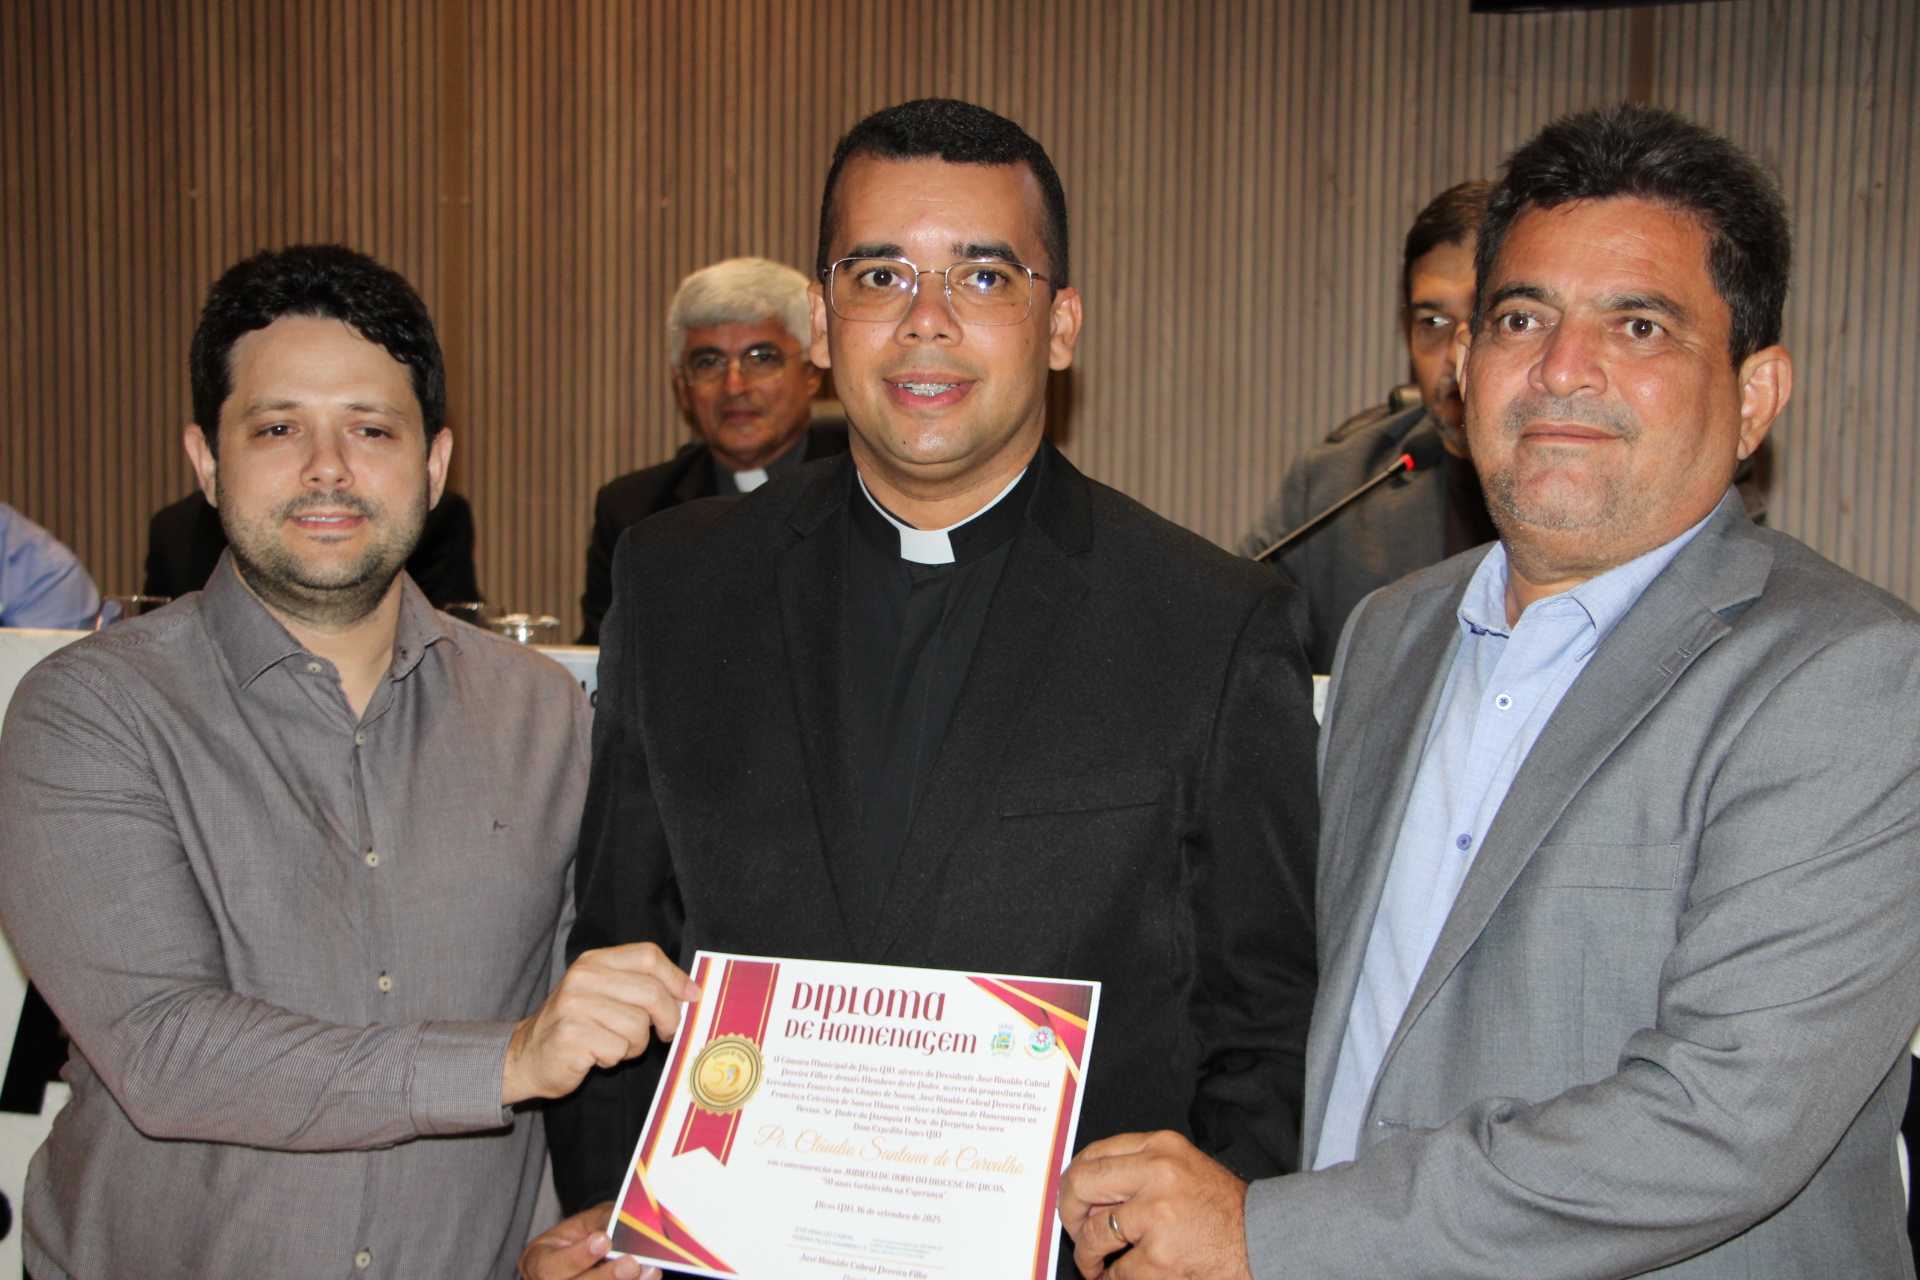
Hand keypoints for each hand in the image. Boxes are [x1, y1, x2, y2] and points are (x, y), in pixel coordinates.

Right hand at [502, 942, 700, 1104]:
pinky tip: (596, 1055)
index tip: (693, 996)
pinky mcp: (571, 1037)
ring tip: (614, 1045)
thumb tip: (691, 992)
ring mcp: (575, 1007)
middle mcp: (583, 978)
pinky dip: (614, 1059)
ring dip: (635, 1045)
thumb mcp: (603, 994)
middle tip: (666, 1033)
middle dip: (668, 1018)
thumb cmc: (576, 1026)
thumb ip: (640, 986)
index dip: (676, 977)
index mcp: (594, 961)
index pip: (647, 956)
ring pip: (638, 1026)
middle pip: (651, 992)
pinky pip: (618, 1050)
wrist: (527, 1056)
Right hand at [519, 1203, 658, 1279]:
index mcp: (538, 1263)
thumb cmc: (584, 1234)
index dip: (579, 1256)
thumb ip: (603, 1222)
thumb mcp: (587, 1221)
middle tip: (632, 1264)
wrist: (586, 1250)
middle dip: (606, 1277)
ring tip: (650, 1272)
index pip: (552, 1266)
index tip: (603, 1240)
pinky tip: (648, 1279)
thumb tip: (623, 1227)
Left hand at [1058, 1130, 1250, 1279]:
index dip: (1073, 1180)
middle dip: (1068, 1213)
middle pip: (1083, 1185)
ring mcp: (1159, 1215)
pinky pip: (1117, 1271)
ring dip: (1087, 1256)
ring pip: (1094, 1234)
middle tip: (1073, 1230)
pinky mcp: (1161, 1256)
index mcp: (1162, 1147)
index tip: (1070, 1198)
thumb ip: (1139, 1171)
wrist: (1264, 1242)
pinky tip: (1118, 1278)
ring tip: (1094, 1264)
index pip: (1094, 1153)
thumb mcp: (1183, 1169)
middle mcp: (1159, 1173)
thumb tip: (1087, 1193)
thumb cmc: (1225, 1211)